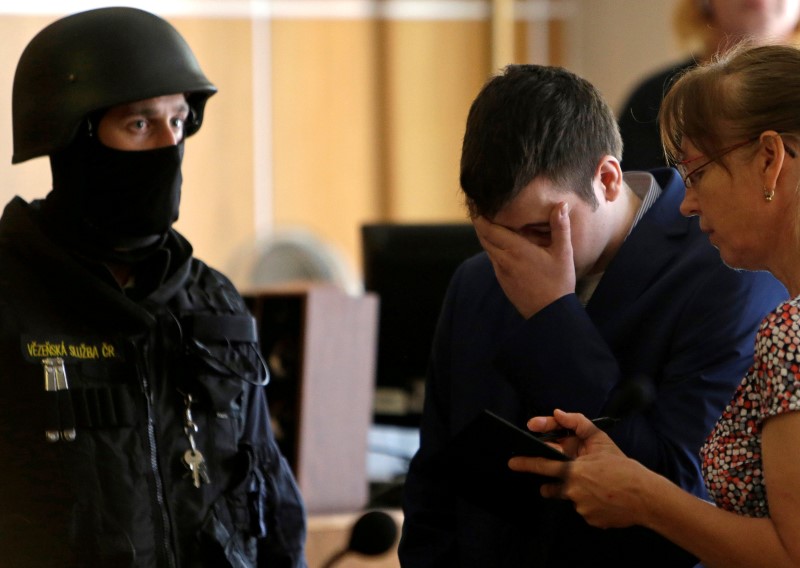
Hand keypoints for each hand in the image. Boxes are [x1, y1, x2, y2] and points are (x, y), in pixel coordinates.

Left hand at [472, 202, 574, 317]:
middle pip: (483, 236)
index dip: (479, 215)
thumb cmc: (558, 282)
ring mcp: (501, 271)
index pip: (488, 228)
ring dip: (486, 235)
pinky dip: (493, 248)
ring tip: (488, 221)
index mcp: (515, 250)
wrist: (550, 314)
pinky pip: (493, 259)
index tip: (475, 202)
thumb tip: (561, 204)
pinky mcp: (502, 281)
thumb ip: (560, 227)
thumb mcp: (563, 253)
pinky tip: (501, 244)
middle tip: (478, 207)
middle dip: (479, 222)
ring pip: (487, 248)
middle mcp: (503, 260)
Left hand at [509, 410, 650, 528]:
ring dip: (580, 492)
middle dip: (550, 485)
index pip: (542, 466)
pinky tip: (605, 498)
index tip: (513, 463)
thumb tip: (558, 413)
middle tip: (559, 481)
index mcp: (573, 470)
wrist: (645, 496)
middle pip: (552, 488)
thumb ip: (577, 423)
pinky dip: (592, 504)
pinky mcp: (590, 519)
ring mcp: (581, 508)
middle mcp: (572, 491)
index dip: (525, 463)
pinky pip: (585, 510)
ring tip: (599, 487)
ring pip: (572, 498)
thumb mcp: (600, 440)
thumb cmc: (623, 468)